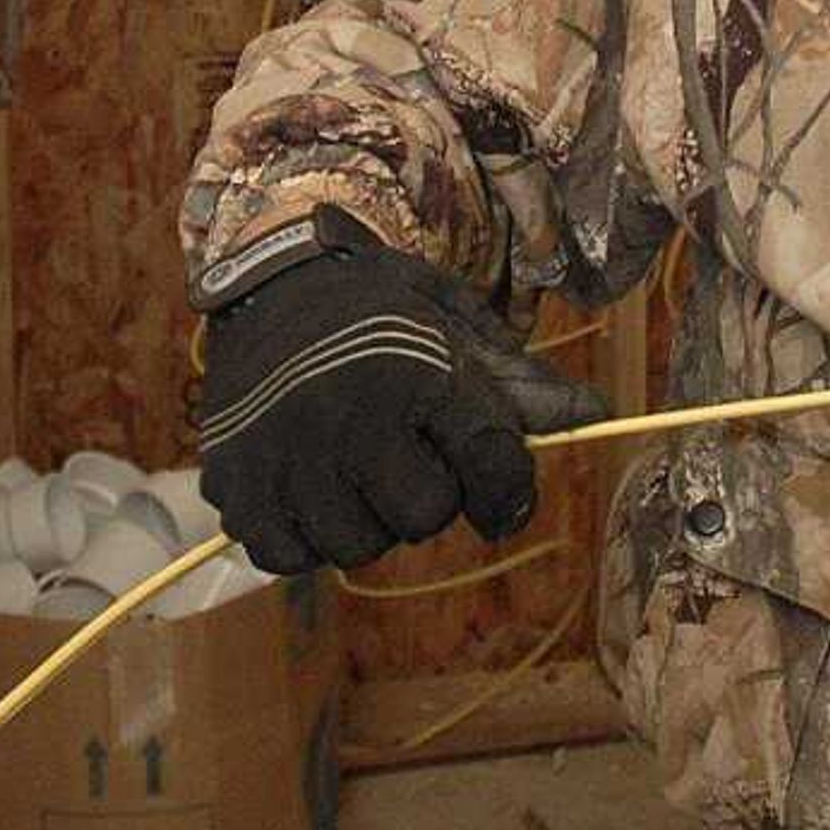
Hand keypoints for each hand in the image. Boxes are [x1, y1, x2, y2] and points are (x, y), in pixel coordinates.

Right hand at [196, 214, 607, 573]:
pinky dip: (304, 535)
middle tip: (408, 456)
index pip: (494, 470)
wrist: (267, 275)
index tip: (497, 483)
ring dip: (367, 519)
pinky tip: (311, 490)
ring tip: (356, 469)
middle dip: (430, 495)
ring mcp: (283, 455)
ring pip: (356, 545)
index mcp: (414, 375)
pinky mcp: (234, 483)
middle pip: (424, 516)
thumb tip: (594, 416)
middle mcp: (346, 418)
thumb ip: (517, 378)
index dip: (507, 486)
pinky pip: (288, 555)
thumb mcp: (451, 322)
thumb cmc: (377, 306)